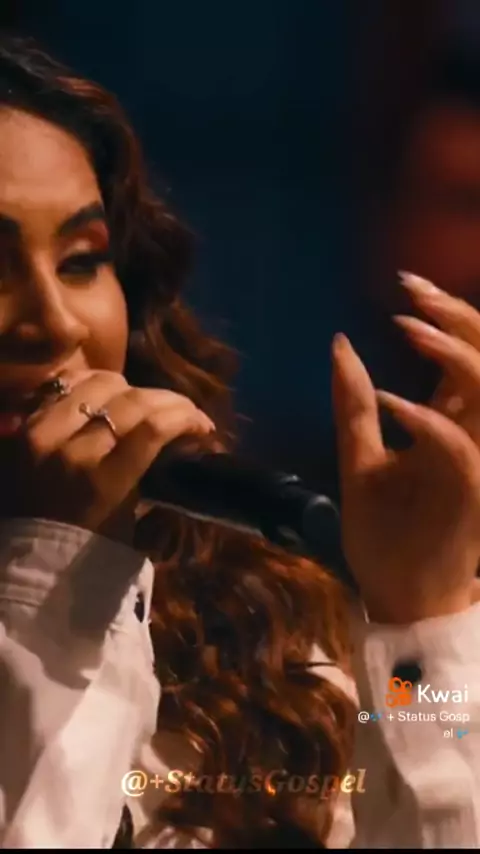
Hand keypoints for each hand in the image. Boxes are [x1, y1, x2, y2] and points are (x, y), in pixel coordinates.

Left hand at [6, 370, 213, 542]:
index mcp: (102, 483)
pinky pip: (68, 385)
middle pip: (133, 401)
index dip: (187, 418)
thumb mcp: (131, 516)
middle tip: (187, 411)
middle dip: (171, 401)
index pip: (153, 428)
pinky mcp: (29, 424)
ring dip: (134, 389)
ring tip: (148, 403)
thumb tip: (186, 438)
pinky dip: (95, 383)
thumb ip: (152, 469)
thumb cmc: (91, 545)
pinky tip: (113, 392)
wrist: (35, 553)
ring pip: (101, 384)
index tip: (205, 425)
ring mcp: (45, 433)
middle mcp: (72, 450)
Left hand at [332, 276, 479, 623]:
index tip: (405, 283)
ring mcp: (475, 465)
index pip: (461, 360)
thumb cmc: (383, 535)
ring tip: (409, 327)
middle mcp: (470, 439)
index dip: (444, 317)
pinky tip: (392, 406)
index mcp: (448, 429)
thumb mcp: (359, 459)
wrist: (396, 596)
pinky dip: (430, 423)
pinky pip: (461, 449)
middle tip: (413, 288)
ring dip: (453, 356)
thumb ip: (354, 405)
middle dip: (459, 319)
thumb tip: (339, 343)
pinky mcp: (471, 496)